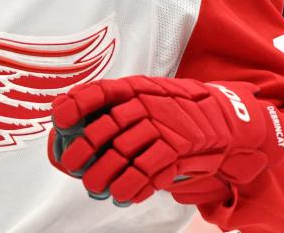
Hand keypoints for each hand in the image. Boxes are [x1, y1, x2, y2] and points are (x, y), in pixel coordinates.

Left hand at [48, 76, 283, 206]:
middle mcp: (147, 103)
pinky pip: (150, 170)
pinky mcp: (179, 148)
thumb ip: (117, 107)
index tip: (60, 118)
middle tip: (71, 166)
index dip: (78, 103)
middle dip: (85, 149)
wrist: (224, 118)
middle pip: (107, 127)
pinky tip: (124, 194)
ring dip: (106, 174)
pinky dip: (133, 185)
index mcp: (135, 88)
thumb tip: (73, 125)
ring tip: (95, 187)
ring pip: (125, 153)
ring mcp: (164, 125)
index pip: (101, 90)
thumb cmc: (174, 111)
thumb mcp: (147, 97)